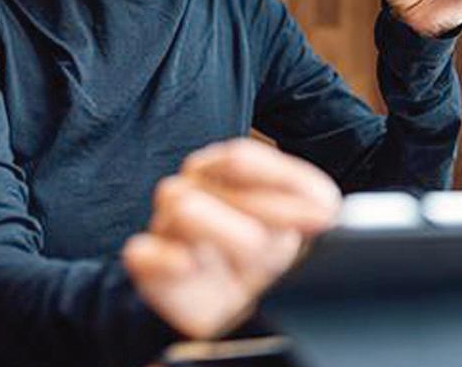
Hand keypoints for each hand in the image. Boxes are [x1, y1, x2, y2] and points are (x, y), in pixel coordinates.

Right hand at [122, 138, 340, 338]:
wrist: (241, 302)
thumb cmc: (272, 247)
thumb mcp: (307, 215)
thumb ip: (312, 200)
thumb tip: (320, 214)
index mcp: (221, 167)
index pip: (238, 158)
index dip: (278, 185)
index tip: (318, 216)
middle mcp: (189, 188)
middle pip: (212, 181)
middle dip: (261, 214)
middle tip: (286, 246)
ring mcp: (167, 226)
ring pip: (182, 208)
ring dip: (229, 235)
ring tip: (255, 262)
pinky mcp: (151, 268)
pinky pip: (141, 252)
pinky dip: (165, 258)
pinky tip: (191, 265)